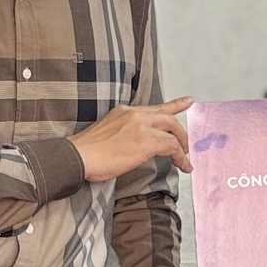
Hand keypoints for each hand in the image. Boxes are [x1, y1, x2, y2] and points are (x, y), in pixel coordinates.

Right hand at [73, 99, 193, 181]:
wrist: (78, 156)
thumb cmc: (88, 152)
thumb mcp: (108, 132)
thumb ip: (125, 132)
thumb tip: (136, 144)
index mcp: (125, 111)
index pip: (155, 107)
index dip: (175, 104)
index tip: (188, 101)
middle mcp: (134, 114)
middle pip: (168, 116)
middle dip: (181, 131)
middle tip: (186, 144)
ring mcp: (141, 126)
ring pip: (173, 129)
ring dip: (182, 145)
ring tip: (184, 158)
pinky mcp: (146, 141)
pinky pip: (172, 146)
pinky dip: (180, 157)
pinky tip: (183, 166)